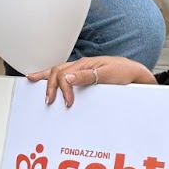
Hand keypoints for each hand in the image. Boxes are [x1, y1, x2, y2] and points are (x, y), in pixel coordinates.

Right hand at [28, 55, 157, 106]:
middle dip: (48, 86)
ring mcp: (81, 70)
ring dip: (45, 77)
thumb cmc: (124, 73)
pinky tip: (49, 81)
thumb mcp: (108, 74)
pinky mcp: (84, 76)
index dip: (63, 90)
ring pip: (57, 71)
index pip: (64, 75)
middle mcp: (81, 66)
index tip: (68, 103)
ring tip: (33, 80)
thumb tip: (68, 79)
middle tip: (48, 101)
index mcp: (84, 64)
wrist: (135, 74)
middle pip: (56, 72)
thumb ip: (88, 76)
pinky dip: (53, 78)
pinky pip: (64, 75)